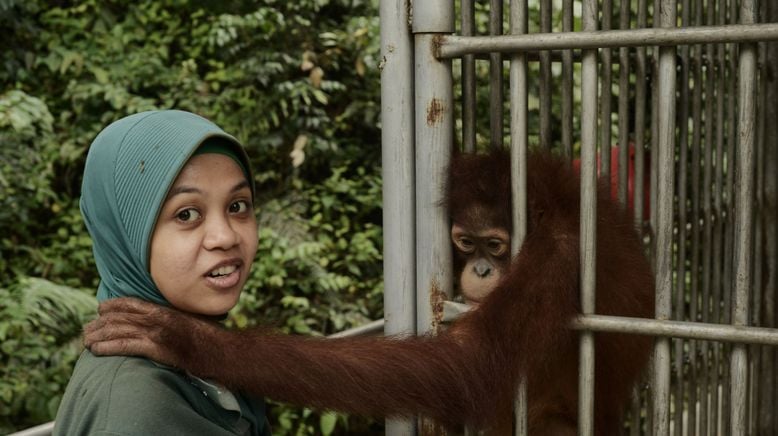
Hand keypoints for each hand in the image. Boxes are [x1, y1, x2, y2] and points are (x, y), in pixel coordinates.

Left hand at [83, 297, 215, 367]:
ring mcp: (155, 333)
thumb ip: (169, 318)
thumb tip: (156, 320)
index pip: (130, 303)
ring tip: (86, 341)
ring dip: (98, 336)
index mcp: (163, 309)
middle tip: (87, 329)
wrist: (217, 351)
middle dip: (99, 323)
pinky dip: (108, 347)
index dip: (112, 305)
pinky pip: (125, 346)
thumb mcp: (186, 320)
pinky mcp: (155, 349)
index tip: (100, 309)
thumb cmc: (205, 338)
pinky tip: (96, 350)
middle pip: (120, 317)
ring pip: (118, 330)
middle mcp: (156, 318)